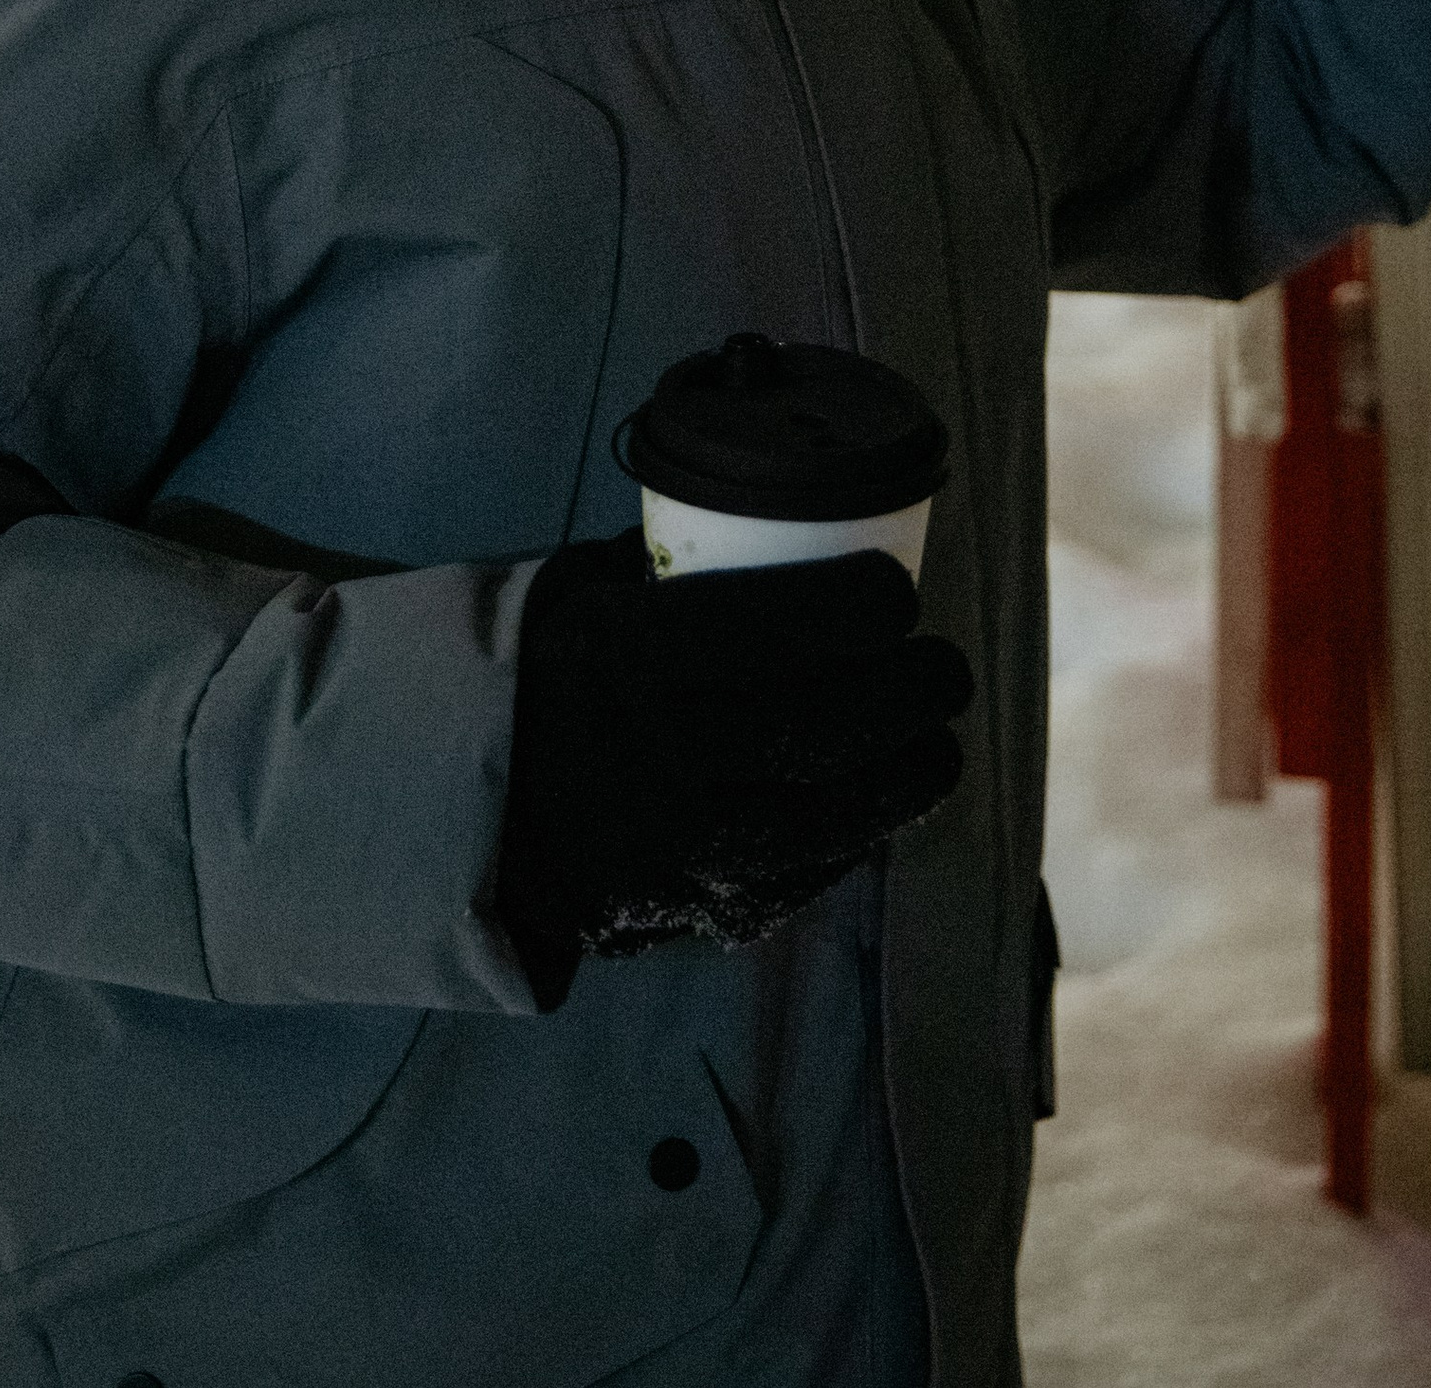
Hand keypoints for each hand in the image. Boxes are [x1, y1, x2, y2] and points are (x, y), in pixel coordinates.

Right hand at [493, 532, 972, 1004]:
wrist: (486, 806)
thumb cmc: (558, 672)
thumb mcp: (596, 591)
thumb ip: (684, 564)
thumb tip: (804, 520)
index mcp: (624, 659)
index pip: (769, 629)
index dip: (854, 606)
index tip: (895, 588)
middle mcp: (656, 759)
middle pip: (820, 725)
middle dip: (907, 691)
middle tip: (944, 665)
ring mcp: (683, 850)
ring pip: (832, 813)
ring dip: (908, 773)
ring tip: (937, 738)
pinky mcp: (706, 911)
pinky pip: (811, 872)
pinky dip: (861, 832)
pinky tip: (886, 795)